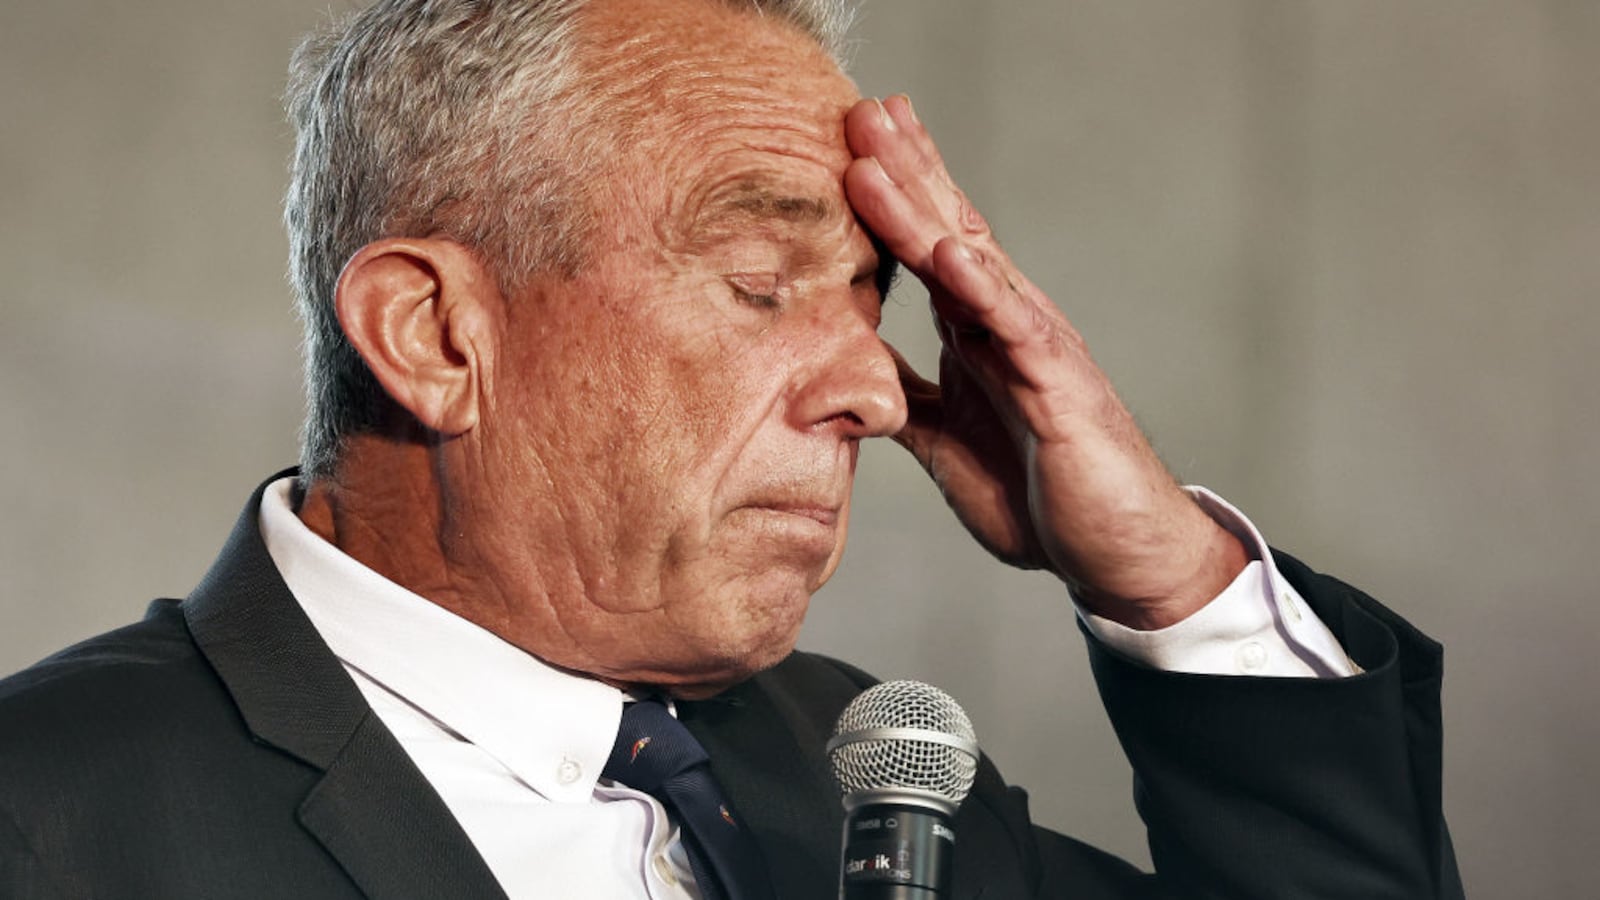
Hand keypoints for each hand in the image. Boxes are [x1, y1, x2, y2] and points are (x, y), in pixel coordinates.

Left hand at [842, 95, 1246, 628]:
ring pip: (973, 264)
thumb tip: (844, 370)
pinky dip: (983, 288)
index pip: (928, 250)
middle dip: (904, 171)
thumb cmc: (1041, 494)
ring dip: (921, 210)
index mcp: (978, 334)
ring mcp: (1036, 348)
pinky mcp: (1059, 387)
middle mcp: (1007, 325)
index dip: (892, 197)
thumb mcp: (944, 442)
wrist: (1115, 552)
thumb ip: (903, 398)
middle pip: (948, 231)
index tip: (850, 144)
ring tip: (878, 158)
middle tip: (861, 110)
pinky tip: (949, 252)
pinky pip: (1017, 330)